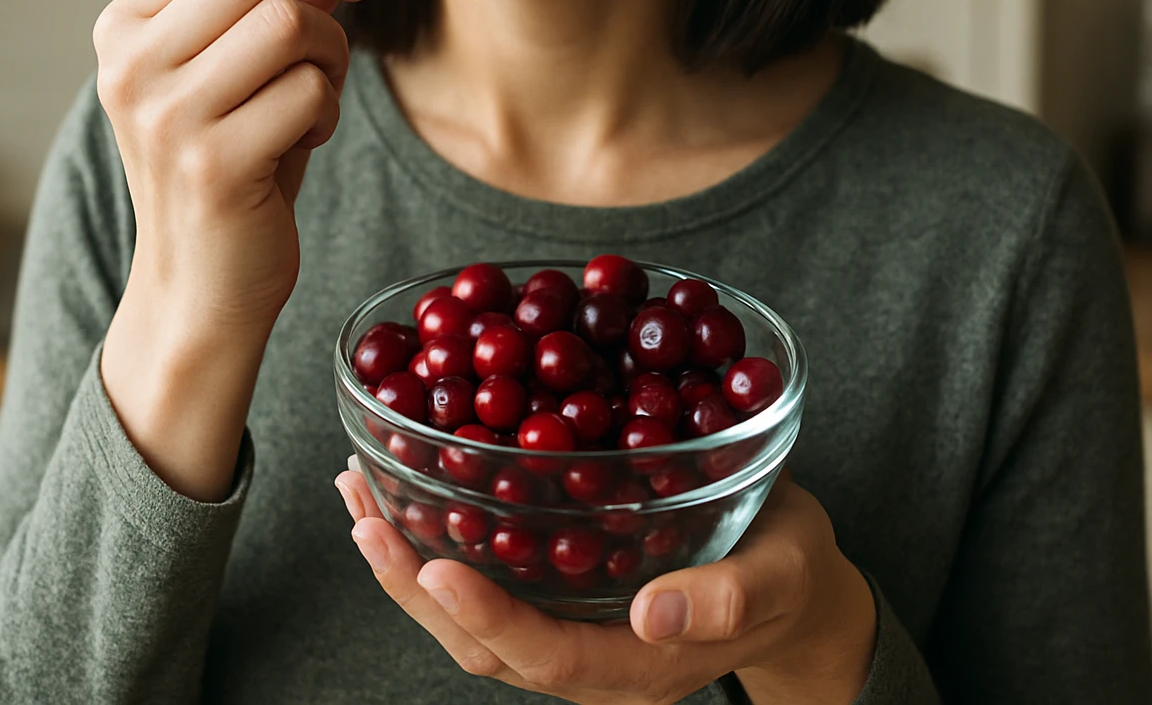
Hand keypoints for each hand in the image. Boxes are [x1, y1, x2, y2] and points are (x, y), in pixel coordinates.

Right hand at [94, 0, 380, 500]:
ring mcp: (166, 116)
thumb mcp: (252, 66)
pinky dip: (329, 105)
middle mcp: (131, 64)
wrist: (202, 288)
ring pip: (289, 23)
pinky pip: (309, 92)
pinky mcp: (213, 165)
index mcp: (127, 27)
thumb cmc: (234, 166)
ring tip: (318, 87)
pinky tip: (307, 136)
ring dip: (331, 48)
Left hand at [335, 462, 876, 704]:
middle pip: (482, 642)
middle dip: (412, 584)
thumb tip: (654, 614)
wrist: (791, 580)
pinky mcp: (558, 593)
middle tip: (364, 516)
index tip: (431, 568)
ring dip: (406, 559)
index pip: (544, 657)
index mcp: (637, 663)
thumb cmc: (791, 573)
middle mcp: (588, 657)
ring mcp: (568, 628)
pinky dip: (435, 536)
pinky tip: (406, 488)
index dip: (484, 618)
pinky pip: (485, 579)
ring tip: (360, 494)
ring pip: (469, 615)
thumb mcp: (781, 575)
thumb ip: (728, 598)